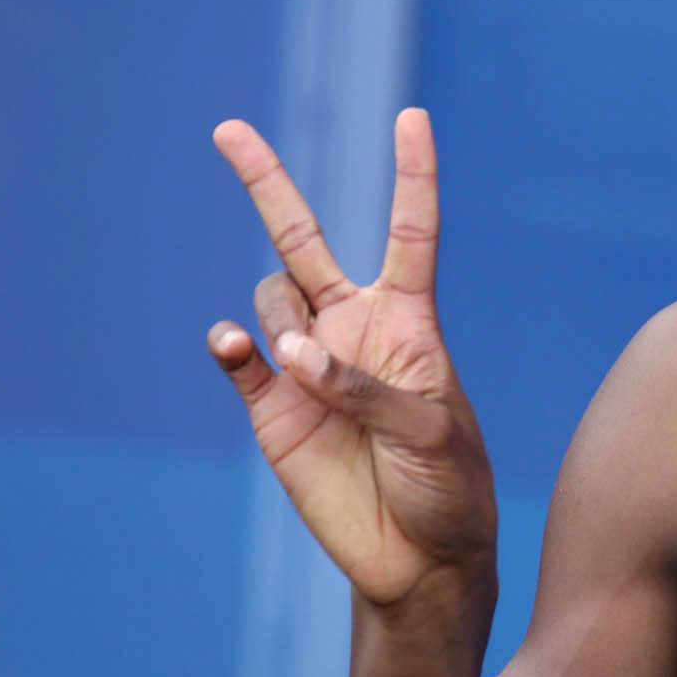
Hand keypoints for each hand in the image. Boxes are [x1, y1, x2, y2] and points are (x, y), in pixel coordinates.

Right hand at [207, 109, 495, 612]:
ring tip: (307, 370)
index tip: (412, 116)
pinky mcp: (269, 408)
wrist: (419, 559)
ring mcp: (305, 365)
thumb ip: (368, 389)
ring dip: (281, 317)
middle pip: (303, 239)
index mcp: (409, 323)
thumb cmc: (449, 487)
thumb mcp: (432, 433)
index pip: (411, 232)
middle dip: (265, 183)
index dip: (412, 175)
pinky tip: (241, 350)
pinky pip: (237, 357)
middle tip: (227, 129)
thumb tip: (293, 354)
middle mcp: (351, 330)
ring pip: (270, 298)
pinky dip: (233, 345)